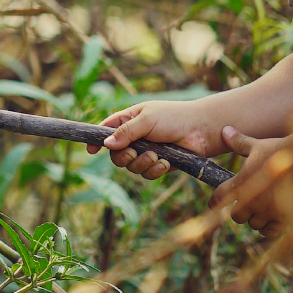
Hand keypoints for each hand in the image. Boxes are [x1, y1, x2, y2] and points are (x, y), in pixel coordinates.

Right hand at [92, 99, 226, 181]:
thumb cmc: (175, 118)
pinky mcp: (159, 165)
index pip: (106, 131)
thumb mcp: (147, 119)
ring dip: (142, 163)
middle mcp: (136, 138)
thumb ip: (126, 132)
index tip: (90, 151)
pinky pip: (147, 174)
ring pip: (131, 167)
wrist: (202, 130)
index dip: (97, 140)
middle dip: (124, 157)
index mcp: (130, 121)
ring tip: (156, 155)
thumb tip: (106, 144)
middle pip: (116, 155)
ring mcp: (147, 152)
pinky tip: (166, 162)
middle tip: (135, 152)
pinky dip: (155, 170)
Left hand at [210, 128, 286, 226]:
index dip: (214, 202)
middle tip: (245, 204)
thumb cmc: (281, 150)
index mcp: (240, 183)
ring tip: (260, 210)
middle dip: (239, 210)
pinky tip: (269, 221)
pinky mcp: (283, 218)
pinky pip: (269, 231)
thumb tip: (225, 130)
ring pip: (253, 223)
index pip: (219, 198)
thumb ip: (239, 142)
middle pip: (237, 216)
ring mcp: (267, 211)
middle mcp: (251, 200)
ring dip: (254, 218)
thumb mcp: (258, 145)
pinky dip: (267, 228)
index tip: (214, 203)